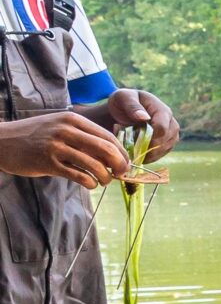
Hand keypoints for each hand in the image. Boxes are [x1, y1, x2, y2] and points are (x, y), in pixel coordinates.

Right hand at [0, 111, 127, 186]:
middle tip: (120, 174)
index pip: (108, 137)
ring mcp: (56, 146)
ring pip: (94, 165)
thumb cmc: (36, 136)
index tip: (125, 164)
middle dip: (119, 165)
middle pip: (105, 149)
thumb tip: (113, 155)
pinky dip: (90, 183)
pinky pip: (79, 176)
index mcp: (72, 119)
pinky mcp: (48, 163)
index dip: (121, 153)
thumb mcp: (60, 127)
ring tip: (103, 181)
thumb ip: (84, 137)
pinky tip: (90, 184)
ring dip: (105, 177)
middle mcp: (65, 130)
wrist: (2, 141)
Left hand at [94, 88, 179, 157]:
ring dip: (148, 153)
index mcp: (162, 110)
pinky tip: (137, 152)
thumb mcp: (122, 98)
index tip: (133, 139)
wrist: (123, 109)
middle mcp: (171, 123)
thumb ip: (132, 106)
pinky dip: (149, 156)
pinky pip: (161, 154)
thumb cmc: (122, 102)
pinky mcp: (167, 143)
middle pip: (166, 140)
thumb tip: (144, 117)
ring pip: (165, 149)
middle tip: (131, 146)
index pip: (162, 128)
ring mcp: (171, 134)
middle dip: (148, 146)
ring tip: (132, 149)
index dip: (149, 137)